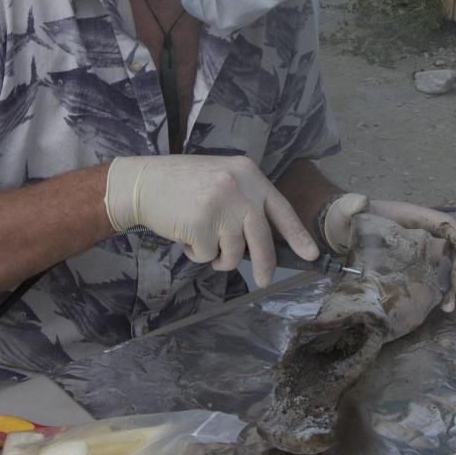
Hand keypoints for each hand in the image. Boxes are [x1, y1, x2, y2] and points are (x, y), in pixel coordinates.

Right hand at [105, 155, 318, 286]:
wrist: (143, 182)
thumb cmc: (182, 184)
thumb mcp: (222, 179)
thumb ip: (245, 201)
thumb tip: (265, 241)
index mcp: (249, 174)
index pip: (281, 209)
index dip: (298, 234)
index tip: (312, 253)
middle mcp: (240, 189)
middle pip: (262, 239)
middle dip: (264, 265)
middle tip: (264, 280)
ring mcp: (222, 207)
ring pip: (234, 253)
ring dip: (218, 255)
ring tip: (200, 237)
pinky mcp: (202, 225)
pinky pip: (208, 256)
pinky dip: (196, 253)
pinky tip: (185, 233)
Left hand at [323, 194, 455, 310]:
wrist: (339, 231)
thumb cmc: (346, 217)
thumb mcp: (347, 209)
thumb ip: (351, 205)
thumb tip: (360, 202)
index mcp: (414, 217)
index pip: (444, 224)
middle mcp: (422, 233)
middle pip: (452, 249)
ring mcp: (419, 250)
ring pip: (447, 266)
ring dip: (454, 285)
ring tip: (451, 306)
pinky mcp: (412, 265)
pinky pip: (434, 276)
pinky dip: (441, 292)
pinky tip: (441, 306)